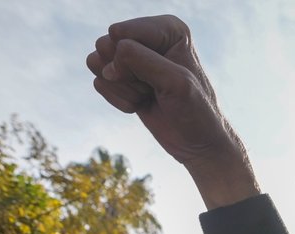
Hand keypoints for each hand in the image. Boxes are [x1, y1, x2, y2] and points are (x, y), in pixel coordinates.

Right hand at [87, 16, 257, 207]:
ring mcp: (131, 57)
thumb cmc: (195, 111)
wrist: (197, 144)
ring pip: (97, 63)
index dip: (132, 60)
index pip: (122, 33)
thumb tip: (105, 61)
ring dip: (122, 88)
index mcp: (168, 29)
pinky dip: (119, 100)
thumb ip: (140, 60)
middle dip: (127, 75)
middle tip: (154, 89)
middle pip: (105, 45)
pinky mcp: (120, 78)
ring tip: (150, 95)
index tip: (161, 79)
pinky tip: (142, 104)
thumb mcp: (175, 82)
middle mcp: (147, 37)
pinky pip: (99, 83)